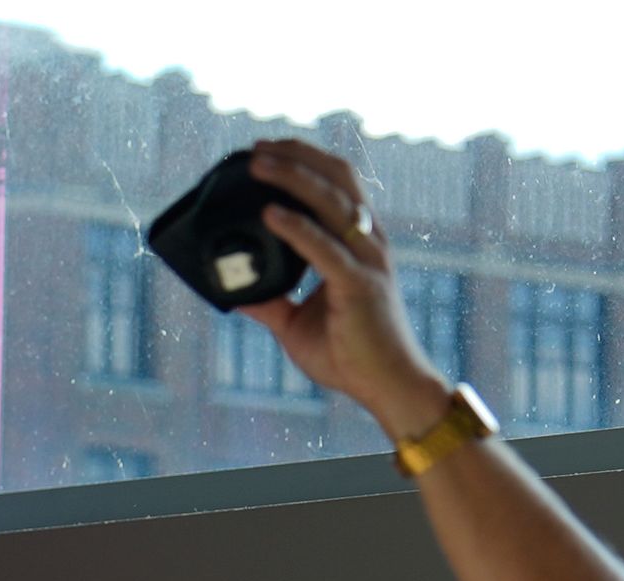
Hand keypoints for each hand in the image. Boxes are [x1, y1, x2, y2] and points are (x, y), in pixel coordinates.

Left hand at [241, 140, 450, 440]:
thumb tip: (234, 293)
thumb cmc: (351, 356)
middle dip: (297, 156)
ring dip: (293, 177)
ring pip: (332, 201)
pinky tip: (270, 214)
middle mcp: (367, 243)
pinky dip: (296, 227)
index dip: (302, 162)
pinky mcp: (359, 285)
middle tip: (255, 149)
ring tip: (258, 164)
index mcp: (357, 244)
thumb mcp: (296, 325)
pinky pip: (324, 248)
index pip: (335, 185)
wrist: (389, 387)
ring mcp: (367, 261)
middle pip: (337, 178)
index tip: (265, 152)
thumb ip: (270, 303)